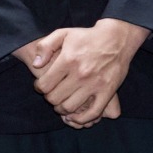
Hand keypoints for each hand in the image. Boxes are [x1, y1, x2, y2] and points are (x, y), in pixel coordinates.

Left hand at [21, 19, 146, 124]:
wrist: (116, 39)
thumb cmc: (87, 37)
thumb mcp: (62, 33)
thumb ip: (45, 47)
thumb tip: (36, 64)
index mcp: (67, 60)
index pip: (45, 85)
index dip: (39, 88)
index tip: (41, 86)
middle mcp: (80, 74)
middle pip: (55, 98)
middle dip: (49, 99)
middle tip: (51, 95)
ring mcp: (95, 85)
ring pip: (71, 107)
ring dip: (62, 109)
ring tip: (60, 104)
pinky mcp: (108, 92)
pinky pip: (93, 112)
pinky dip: (82, 118)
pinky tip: (75, 116)